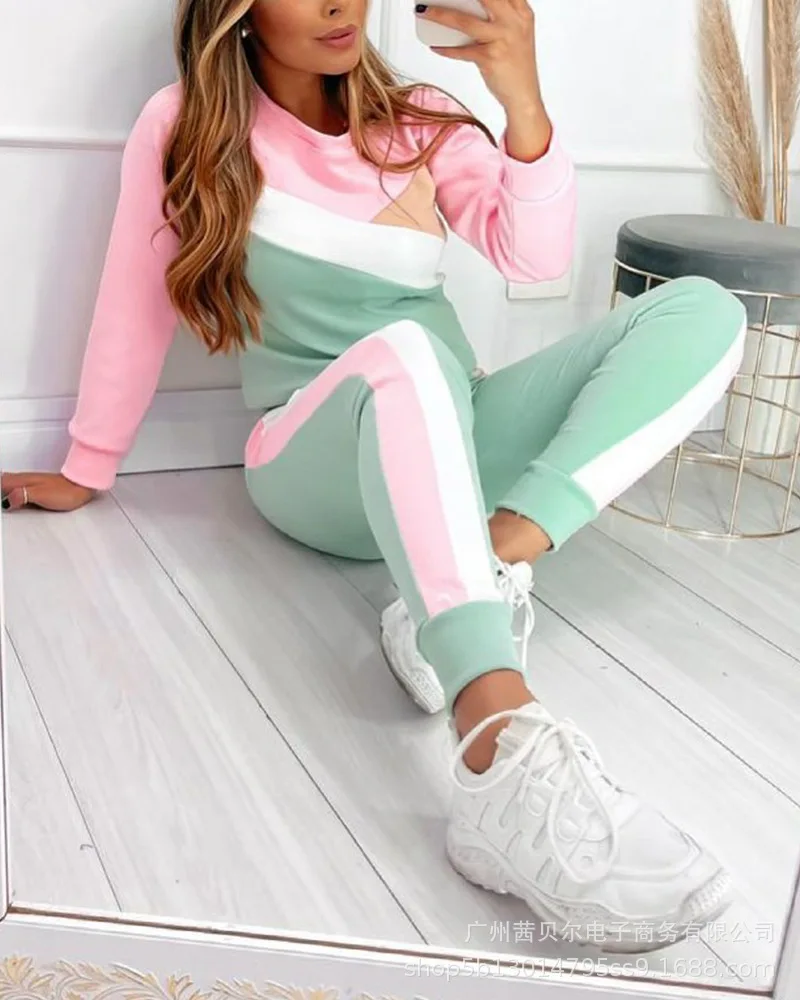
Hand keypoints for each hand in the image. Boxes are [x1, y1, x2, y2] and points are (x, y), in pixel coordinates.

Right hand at [1, 472, 96, 512]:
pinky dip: (13, 493)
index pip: (1, 483)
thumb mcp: (40, 495)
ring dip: (5, 491)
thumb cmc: (65, 491)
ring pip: (10, 484)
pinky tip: (14, 501)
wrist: (82, 487)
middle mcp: (24, 479)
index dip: (0, 493)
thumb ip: (21, 495)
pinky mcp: (38, 488)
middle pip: (3, 482)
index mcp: (22, 480)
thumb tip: (5, 501)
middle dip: (1, 491)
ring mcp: (31, 483)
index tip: (2, 504)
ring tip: (6, 504)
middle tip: (4, 505)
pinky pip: (18, 488)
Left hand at [417, 0, 542, 114]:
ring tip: (423, 10)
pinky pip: (462, 51)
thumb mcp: (514, 33)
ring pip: (465, 22)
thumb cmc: (516, 64)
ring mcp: (502, 40)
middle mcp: (514, 22)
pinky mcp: (490, 59)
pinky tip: (435, 46)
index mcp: (521, 12)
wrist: (524, 95)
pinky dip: (446, 49)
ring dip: (440, 14)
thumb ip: (499, 15)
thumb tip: (465, 4)